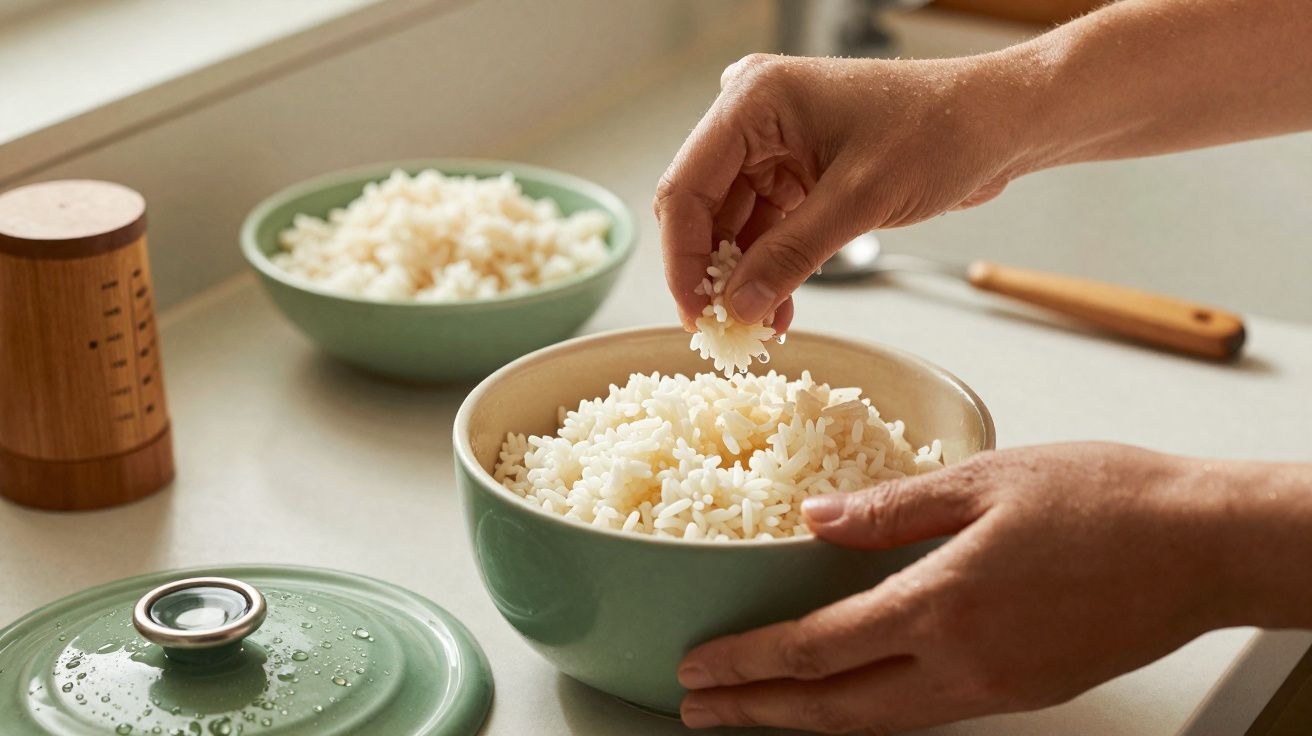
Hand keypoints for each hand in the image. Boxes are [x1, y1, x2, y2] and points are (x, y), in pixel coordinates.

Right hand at [653, 53, 1022, 331]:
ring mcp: (775, 144)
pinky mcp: (798, 170)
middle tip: (722, 328)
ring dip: (743, 277)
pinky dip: (770, 268)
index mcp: (754, 100)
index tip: (695, 314)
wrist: (998, 122)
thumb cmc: (941, 130)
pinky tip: (777, 307)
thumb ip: (791, 255)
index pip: (687, 187)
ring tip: (758, 327)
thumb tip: (738, 307)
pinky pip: (766, 227)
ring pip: (733, 224)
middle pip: (703, 207)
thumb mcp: (860, 199)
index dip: (683, 258)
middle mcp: (754, 117)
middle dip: (713, 272)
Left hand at [676, 443, 1245, 733]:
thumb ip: (889, 508)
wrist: (1204, 546)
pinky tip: (850, 694)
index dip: (748, 664)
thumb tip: (815, 521)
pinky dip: (869, 711)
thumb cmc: (1106, 500)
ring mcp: (995, 689)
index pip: (815, 651)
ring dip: (809, 720)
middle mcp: (963, 666)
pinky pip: (925, 713)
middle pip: (836, 710)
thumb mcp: (984, 480)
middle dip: (759, 715)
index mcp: (942, 606)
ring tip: (758, 712)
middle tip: (699, 711)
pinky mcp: (1024, 692)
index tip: (699, 670)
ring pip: (879, 722)